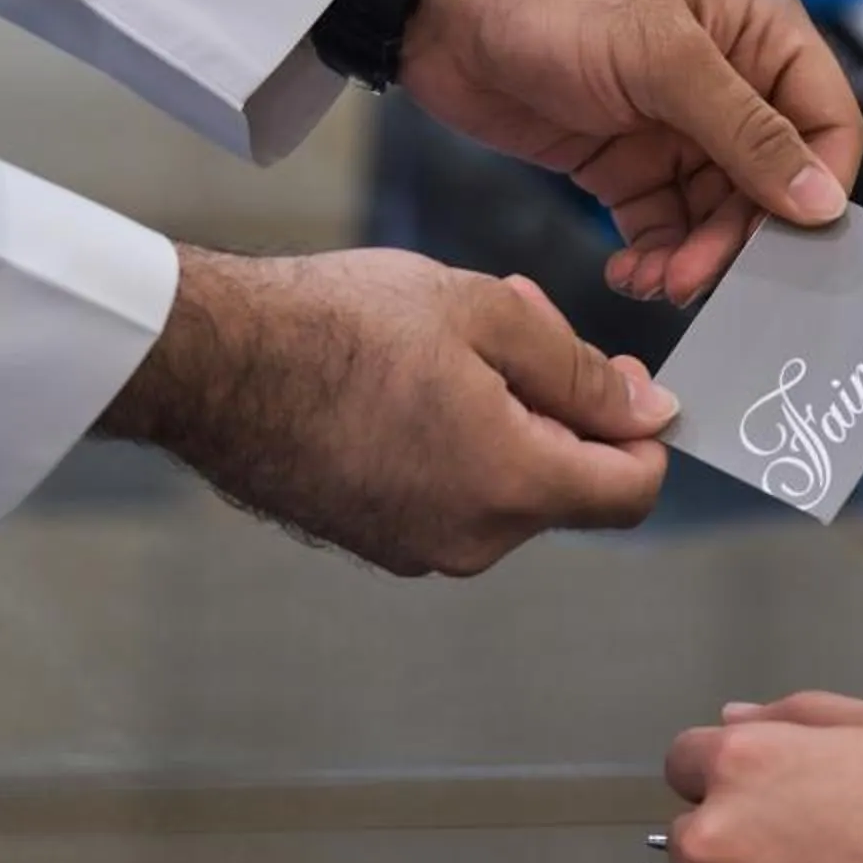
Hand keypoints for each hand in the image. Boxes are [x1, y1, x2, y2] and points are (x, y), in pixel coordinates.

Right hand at [97, 245, 670, 574]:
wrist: (212, 362)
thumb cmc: (340, 327)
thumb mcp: (490, 314)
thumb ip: (582, 372)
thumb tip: (649, 413)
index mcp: (512, 486)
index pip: (633, 490)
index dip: (643, 430)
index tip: (618, 377)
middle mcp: (470, 540)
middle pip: (568, 482)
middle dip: (562, 401)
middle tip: (522, 318)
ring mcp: (414, 549)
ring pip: (506, 484)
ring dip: (507, 414)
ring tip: (453, 339)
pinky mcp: (371, 540)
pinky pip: (450, 495)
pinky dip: (457, 442)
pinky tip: (414, 379)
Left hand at [400, 0, 862, 304]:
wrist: (439, 8)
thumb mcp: (662, 57)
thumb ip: (746, 131)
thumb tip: (819, 199)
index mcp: (758, 28)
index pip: (827, 121)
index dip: (818, 185)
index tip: (794, 243)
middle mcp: (728, 77)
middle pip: (772, 182)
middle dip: (742, 236)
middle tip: (702, 277)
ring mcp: (676, 122)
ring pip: (719, 214)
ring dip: (697, 256)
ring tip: (660, 281)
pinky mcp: (626, 160)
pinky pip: (665, 224)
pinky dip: (658, 256)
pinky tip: (633, 272)